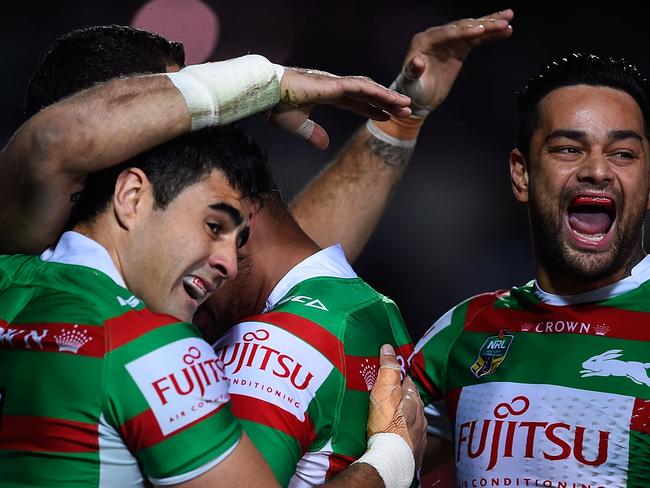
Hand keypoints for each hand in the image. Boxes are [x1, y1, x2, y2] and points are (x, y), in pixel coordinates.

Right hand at [268, 68, 411, 148]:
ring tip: (407, 105)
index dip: (372, 108)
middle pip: (367, 94)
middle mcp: (334, 87)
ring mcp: (335, 83)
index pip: (355, 102)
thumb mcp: (297, 125)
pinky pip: (361, 88)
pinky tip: (391, 99)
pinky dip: (378, 93)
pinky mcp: (333, 84)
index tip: (386, 115)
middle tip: (405, 110)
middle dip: (387, 102)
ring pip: (369, 89)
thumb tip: (324, 144)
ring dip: (389, 97)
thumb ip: (312, 133)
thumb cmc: (275, 105)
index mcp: (326, 95)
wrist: (266, 94)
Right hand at [367, 345, 424, 458]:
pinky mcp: (415, 450)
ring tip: (394, 414)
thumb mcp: (384, 391)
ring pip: (414, 418)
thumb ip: (388, 369)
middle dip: (404, 397)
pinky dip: (405, 432)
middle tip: (391, 394)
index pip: (408, 382)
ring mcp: (419, 434)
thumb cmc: (386, 424)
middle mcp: (420, 416)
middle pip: (413, 401)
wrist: (390, 459)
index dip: (400, 377)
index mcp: (413, 399)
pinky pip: (411, 435)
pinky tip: (398, 434)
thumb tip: (389, 348)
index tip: (393, 374)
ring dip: (406, 415)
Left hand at [395, 9, 513, 115]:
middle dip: (483, 24)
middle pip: (463, 27)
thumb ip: (413, 71)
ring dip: (490, 25)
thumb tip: (417, 61)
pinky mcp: (459, 49)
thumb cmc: (411, 91)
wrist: (419, 99)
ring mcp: (450, 42)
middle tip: (502, 21)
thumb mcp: (411, 83)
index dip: (464, 31)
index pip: (447, 33)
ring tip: (509, 19)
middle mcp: (437, 36)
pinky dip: (490, 35)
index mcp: (424, 41)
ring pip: (472, 30)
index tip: (480, 30)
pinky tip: (506, 30)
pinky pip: (477, 39)